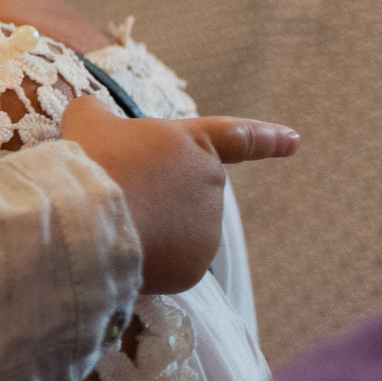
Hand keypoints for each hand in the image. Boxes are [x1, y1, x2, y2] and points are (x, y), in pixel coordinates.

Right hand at [60, 95, 297, 292]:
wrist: (88, 217)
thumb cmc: (90, 161)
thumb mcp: (87, 120)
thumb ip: (97, 113)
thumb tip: (92, 112)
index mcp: (193, 144)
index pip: (237, 137)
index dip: (266, 138)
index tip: (294, 140)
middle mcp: (210, 184)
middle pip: (184, 192)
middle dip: (157, 196)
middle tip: (116, 193)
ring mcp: (207, 228)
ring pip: (175, 230)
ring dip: (151, 227)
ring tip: (115, 222)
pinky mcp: (195, 267)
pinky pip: (170, 263)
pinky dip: (149, 260)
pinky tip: (124, 250)